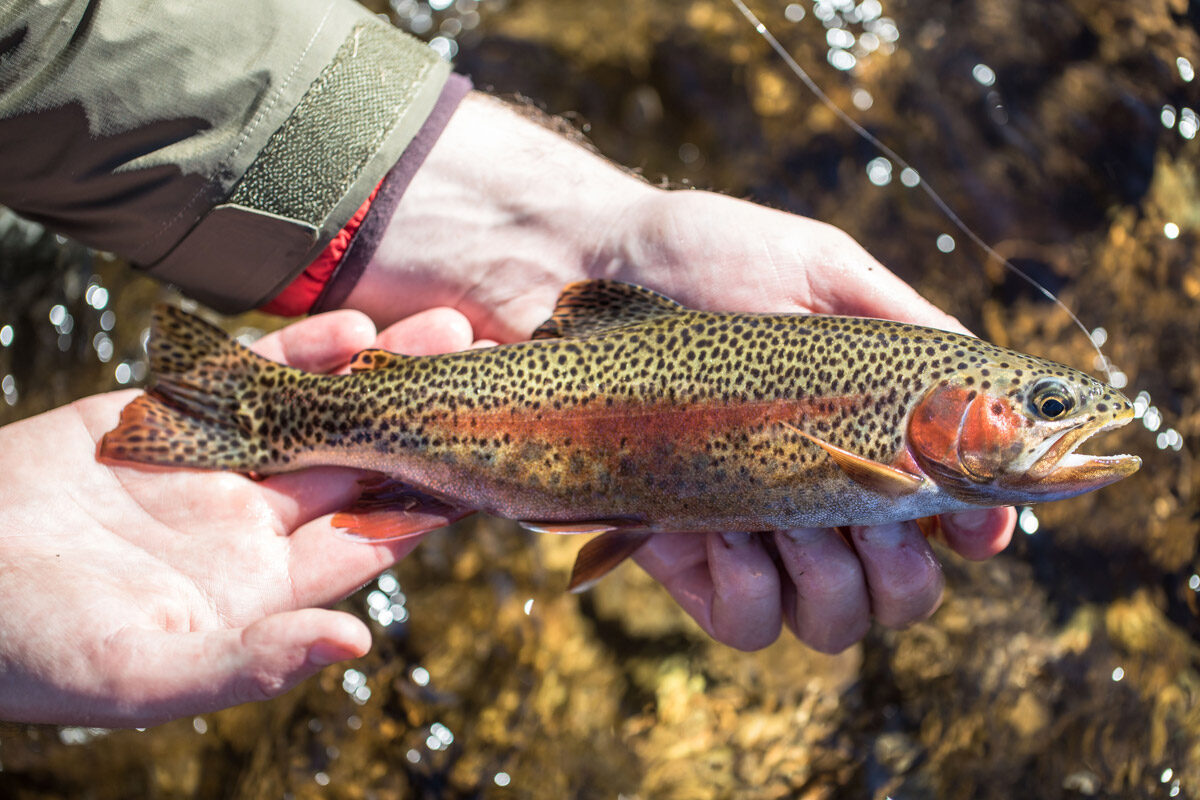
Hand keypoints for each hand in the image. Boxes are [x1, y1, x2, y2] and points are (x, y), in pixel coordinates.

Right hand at [0, 307, 476, 725]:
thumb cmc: (35, 652)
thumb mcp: (148, 673)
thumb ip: (255, 658)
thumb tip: (355, 645)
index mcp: (261, 584)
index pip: (371, 536)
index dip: (433, 501)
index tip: (495, 464)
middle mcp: (248, 520)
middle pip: (359, 461)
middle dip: (425, 420)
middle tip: (497, 378)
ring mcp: (211, 464)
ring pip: (315, 409)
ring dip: (380, 374)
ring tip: (451, 334)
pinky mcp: (162, 417)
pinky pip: (243, 378)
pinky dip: (295, 354)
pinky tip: (354, 329)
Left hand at [349, 92, 1015, 652]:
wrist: (576, 270)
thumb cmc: (698, 258)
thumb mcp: (826, 276)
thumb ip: (918, 339)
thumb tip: (1006, 418)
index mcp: (861, 434)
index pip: (949, 515)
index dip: (977, 529)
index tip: (973, 523)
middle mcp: (815, 495)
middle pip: (904, 594)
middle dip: (902, 564)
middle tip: (862, 505)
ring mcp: (750, 535)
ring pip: (835, 623)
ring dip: (830, 577)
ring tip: (784, 510)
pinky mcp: (683, 560)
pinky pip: (745, 623)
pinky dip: (751, 588)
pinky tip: (726, 532)